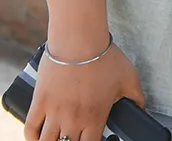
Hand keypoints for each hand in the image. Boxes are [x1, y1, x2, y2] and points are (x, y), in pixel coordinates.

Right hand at [26, 42, 143, 140]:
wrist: (79, 41)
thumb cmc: (104, 57)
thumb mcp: (129, 77)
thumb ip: (136, 97)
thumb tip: (140, 107)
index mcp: (95, 118)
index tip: (90, 139)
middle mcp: (73, 120)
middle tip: (74, 137)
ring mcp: (54, 113)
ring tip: (56, 140)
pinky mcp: (39, 102)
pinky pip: (30, 128)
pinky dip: (31, 138)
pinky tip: (36, 139)